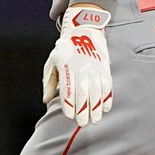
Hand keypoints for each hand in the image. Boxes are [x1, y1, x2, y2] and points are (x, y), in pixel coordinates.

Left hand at [42, 4, 111, 125]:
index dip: (69, 106)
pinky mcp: (104, 69)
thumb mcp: (52, 62)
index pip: (68, 91)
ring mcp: (95, 70)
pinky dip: (107, 98)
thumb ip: (48, 82)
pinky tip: (106, 108)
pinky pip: (108, 86)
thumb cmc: (65, 50)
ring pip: (97, 92)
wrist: (83, 31)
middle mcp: (82, 70)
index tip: (70, 116)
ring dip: (97, 108)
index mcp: (67, 69)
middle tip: (83, 123)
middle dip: (83, 111)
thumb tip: (46, 100)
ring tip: (95, 120)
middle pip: (83, 94)